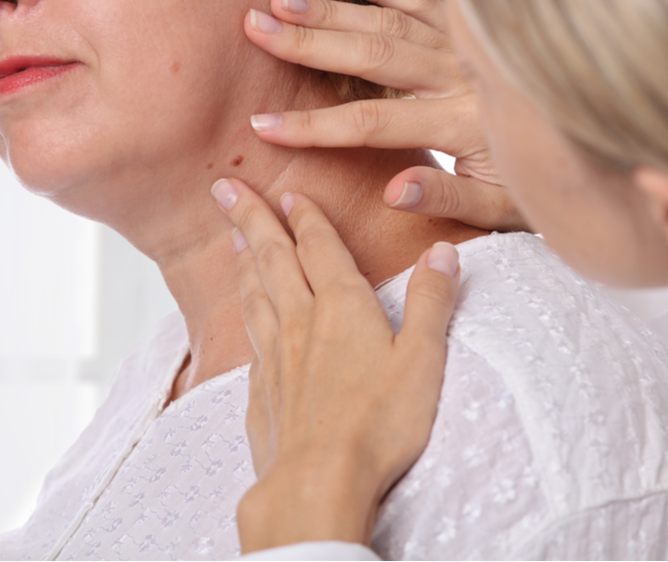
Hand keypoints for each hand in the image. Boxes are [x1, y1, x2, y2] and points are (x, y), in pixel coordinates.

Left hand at [210, 178, 459, 552]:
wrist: (318, 480)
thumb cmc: (377, 424)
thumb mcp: (422, 358)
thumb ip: (431, 301)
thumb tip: (442, 252)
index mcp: (342, 307)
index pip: (320, 247)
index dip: (306, 216)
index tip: (289, 191)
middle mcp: (302, 323)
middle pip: (272, 258)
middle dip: (252, 218)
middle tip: (225, 187)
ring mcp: (275, 358)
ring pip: (255, 295)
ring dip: (244, 261)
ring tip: (232, 238)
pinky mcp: (261, 393)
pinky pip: (249, 340)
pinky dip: (245, 315)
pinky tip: (247, 318)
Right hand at [243, 0, 524, 231]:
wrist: (602, 139)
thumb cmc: (548, 180)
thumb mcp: (504, 209)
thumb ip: (447, 197)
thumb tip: (392, 190)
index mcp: (465, 123)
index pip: (373, 123)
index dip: (314, 127)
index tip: (261, 125)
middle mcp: (464, 74)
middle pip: (373, 52)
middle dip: (308, 41)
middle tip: (253, 26)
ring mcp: (469, 44)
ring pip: (392, 18)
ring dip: (333, 7)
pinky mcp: (475, 27)